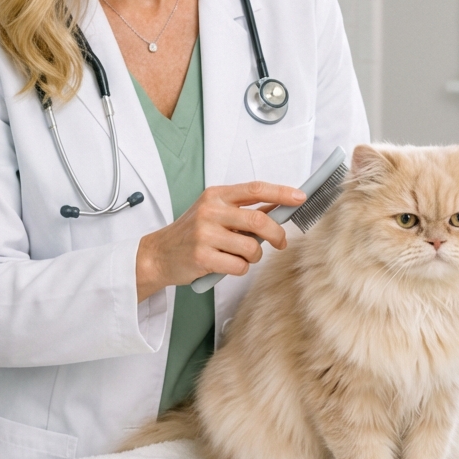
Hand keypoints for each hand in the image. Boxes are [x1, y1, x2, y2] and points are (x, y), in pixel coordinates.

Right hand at [135, 181, 305, 300]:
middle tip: (280, 242)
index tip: (300, 197)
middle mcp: (210, 211)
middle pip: (259, 221)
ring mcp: (205, 233)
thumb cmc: (192, 233)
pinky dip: (239, 269)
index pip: (256, 189)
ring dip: (254, 256)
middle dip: (277, 235)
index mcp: (217, 195)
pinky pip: (239, 266)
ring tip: (240, 256)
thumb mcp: (216, 213)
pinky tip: (225, 264)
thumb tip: (280, 207)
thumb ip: (245, 210)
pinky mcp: (202, 256)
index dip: (281, 193)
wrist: (159, 254)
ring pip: (252, 248)